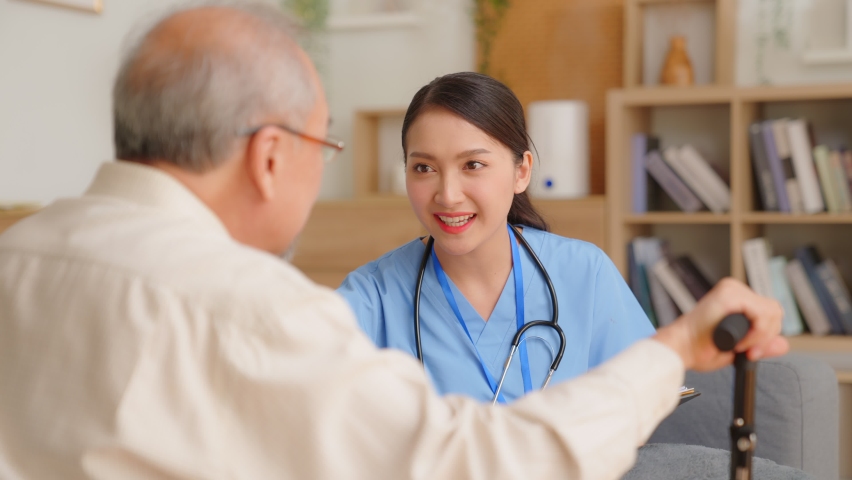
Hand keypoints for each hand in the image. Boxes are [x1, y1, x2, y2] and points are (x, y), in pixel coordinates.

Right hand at [653, 277, 788, 370]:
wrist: (681, 348)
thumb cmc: (699, 347)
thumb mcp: (738, 349)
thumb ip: (761, 345)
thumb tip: (783, 344)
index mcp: (737, 299)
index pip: (770, 313)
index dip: (765, 335)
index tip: (750, 352)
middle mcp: (735, 290)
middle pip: (775, 310)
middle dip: (765, 336)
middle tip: (746, 350)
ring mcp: (732, 290)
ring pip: (772, 311)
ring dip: (760, 335)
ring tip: (739, 345)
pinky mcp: (729, 294)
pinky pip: (761, 314)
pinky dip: (756, 333)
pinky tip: (738, 342)